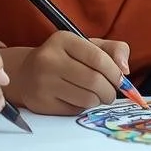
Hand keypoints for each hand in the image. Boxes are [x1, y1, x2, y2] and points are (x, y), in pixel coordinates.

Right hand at [6, 32, 129, 115]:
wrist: (26, 74)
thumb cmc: (65, 58)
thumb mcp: (88, 46)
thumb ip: (114, 50)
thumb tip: (124, 70)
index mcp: (63, 40)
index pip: (98, 58)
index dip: (115, 73)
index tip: (121, 80)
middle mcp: (49, 59)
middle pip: (94, 81)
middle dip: (110, 91)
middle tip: (110, 93)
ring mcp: (43, 82)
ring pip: (87, 98)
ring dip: (98, 100)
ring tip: (95, 96)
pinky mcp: (41, 103)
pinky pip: (74, 110)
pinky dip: (83, 107)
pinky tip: (77, 99)